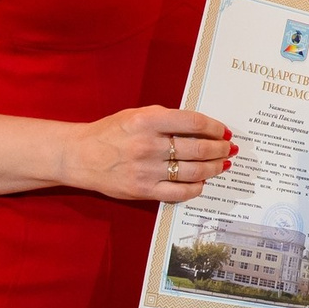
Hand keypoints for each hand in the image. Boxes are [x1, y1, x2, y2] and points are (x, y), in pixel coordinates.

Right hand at [57, 106, 233, 200]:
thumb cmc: (111, 132)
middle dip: (220, 149)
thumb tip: (203, 128)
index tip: (224, 131)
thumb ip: (167, 119)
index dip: (215, 127)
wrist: (79, 156)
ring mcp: (146, 171)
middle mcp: (148, 146)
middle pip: (199, 149)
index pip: (194, 123)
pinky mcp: (143, 191)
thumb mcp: (137, 115)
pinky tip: (202, 181)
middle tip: (229, 148)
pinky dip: (196, 188)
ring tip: (222, 164)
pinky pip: (180, 193)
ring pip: (194, 172)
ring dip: (214, 168)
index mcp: (147, 121)